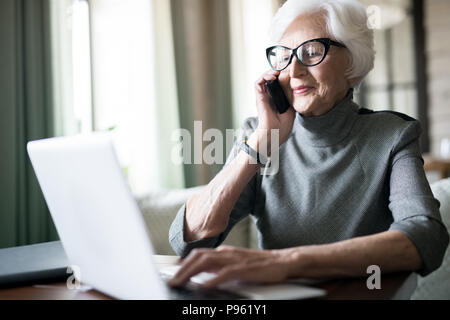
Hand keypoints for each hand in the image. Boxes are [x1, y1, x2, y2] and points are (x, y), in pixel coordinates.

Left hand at [167, 245, 292, 288]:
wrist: (283, 261)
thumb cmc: (260, 265)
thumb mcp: (236, 263)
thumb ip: (220, 266)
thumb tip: (204, 272)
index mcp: (224, 252)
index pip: (199, 254)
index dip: (184, 263)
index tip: (173, 273)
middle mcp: (226, 253)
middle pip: (198, 256)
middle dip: (182, 268)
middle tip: (172, 280)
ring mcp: (235, 259)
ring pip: (206, 261)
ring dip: (190, 272)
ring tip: (180, 282)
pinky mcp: (244, 268)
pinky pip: (225, 272)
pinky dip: (212, 279)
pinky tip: (204, 285)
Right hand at [253, 70, 295, 147]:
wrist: (275, 133)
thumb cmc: (283, 125)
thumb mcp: (292, 108)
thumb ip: (292, 97)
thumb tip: (297, 87)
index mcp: (277, 97)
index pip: (278, 81)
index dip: (282, 73)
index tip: (290, 68)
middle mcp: (269, 95)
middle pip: (270, 77)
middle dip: (277, 69)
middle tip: (284, 64)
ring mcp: (263, 96)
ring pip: (264, 78)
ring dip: (270, 71)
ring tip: (278, 70)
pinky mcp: (259, 97)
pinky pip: (258, 83)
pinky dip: (263, 77)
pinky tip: (272, 76)